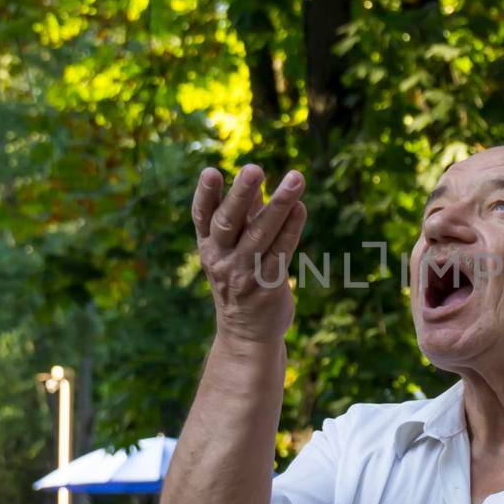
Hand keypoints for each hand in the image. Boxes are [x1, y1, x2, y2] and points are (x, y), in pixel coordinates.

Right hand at [192, 163, 306, 344]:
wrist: (247, 335)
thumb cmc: (240, 282)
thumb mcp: (233, 249)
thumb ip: (245, 217)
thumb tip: (256, 183)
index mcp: (209, 246)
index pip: (203, 216)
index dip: (206, 194)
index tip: (211, 171)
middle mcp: (222, 259)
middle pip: (229, 222)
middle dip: (241, 194)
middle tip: (254, 169)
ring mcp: (244, 273)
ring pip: (261, 234)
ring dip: (280, 204)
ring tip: (296, 178)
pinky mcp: (268, 286)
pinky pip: (282, 253)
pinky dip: (292, 228)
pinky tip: (301, 207)